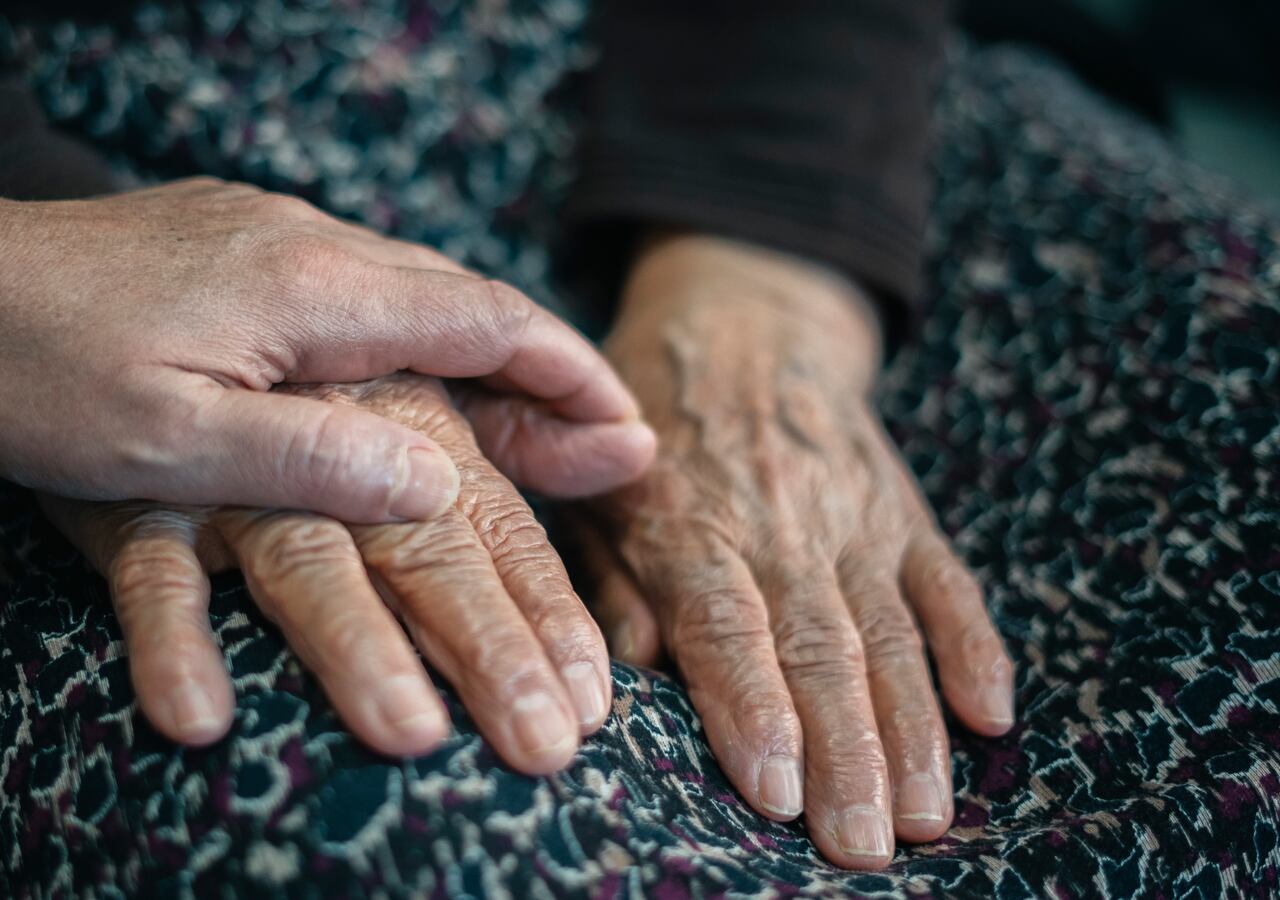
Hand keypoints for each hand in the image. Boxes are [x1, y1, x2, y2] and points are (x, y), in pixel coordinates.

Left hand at [0, 0, 648, 518]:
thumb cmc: (33, 374)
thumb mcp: (168, 447)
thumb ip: (313, 460)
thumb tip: (443, 478)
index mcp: (311, 291)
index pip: (483, 322)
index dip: (567, 377)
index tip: (629, 430)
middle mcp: (309, 244)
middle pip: (467, 302)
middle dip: (546, 373)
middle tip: (605, 448)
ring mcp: (272, 237)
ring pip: (416, 293)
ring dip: (484, 357)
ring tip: (529, 431)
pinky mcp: (236, 247)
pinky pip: (363, 293)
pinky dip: (419, 341)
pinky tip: (412, 388)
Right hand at [44, 374, 613, 773]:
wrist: (89, 299)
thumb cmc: (270, 367)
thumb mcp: (403, 391)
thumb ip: (507, 428)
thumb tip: (637, 446)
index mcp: (406, 406)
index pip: (496, 515)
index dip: (548, 602)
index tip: (596, 691)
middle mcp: (331, 430)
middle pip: (423, 542)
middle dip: (488, 641)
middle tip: (542, 744)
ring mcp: (232, 471)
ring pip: (305, 555)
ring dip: (356, 644)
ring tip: (410, 735)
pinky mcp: (133, 498)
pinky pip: (151, 569)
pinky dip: (172, 636)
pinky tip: (202, 715)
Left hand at [578, 235, 1014, 868]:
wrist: (743, 322)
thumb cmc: (647, 434)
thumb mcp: (594, 490)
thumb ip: (608, 579)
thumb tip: (629, 671)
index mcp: (692, 524)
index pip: (727, 624)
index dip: (752, 706)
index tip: (774, 788)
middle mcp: (780, 526)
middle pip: (820, 649)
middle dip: (844, 753)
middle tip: (859, 844)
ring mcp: (853, 519)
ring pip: (891, 633)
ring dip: (913, 729)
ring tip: (925, 816)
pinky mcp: (903, 512)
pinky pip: (947, 583)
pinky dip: (974, 647)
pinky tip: (992, 714)